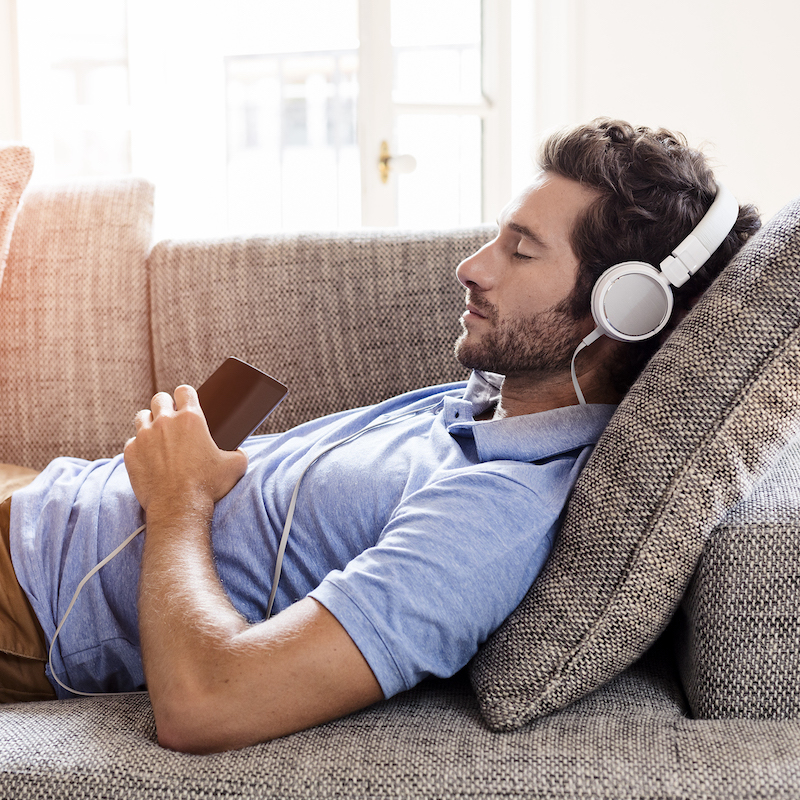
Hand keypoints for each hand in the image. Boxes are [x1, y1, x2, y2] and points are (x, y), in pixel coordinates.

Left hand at [124, 385, 247, 515]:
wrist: (179, 507)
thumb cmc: (208, 486)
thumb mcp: (235, 466)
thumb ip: (238, 452)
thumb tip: (238, 451)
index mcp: (191, 419)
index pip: (184, 391)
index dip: (186, 395)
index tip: (187, 401)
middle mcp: (165, 422)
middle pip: (160, 398)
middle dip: (166, 405)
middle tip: (172, 419)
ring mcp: (144, 436)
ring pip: (142, 416)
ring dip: (150, 422)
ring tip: (158, 435)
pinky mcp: (130, 452)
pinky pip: (132, 441)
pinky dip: (139, 446)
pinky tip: (148, 456)